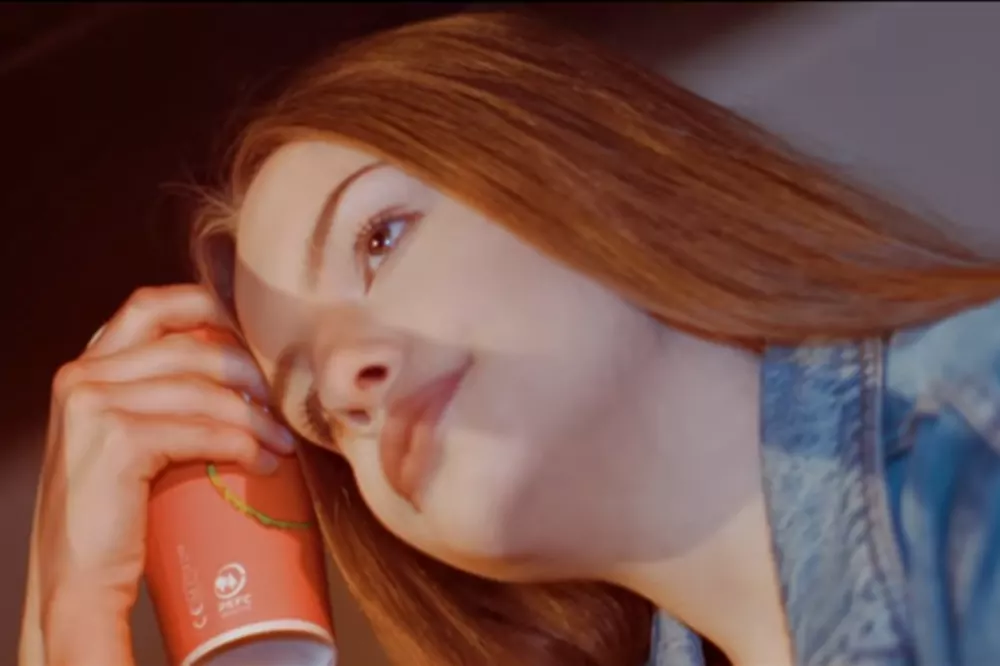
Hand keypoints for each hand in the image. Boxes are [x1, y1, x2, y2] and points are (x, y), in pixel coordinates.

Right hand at [21, 285, 294, 665]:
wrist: (74, 584)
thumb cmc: (110, 517)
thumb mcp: (126, 439)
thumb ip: (157, 398)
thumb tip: (241, 374)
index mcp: (84, 369)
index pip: (150, 307)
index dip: (206, 305)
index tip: (254, 329)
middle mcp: (82, 377)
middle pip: (188, 345)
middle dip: (246, 367)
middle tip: (283, 397)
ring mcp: (95, 407)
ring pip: (203, 392)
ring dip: (256, 416)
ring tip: (284, 440)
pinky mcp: (118, 443)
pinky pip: (203, 432)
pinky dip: (243, 445)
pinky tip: (265, 461)